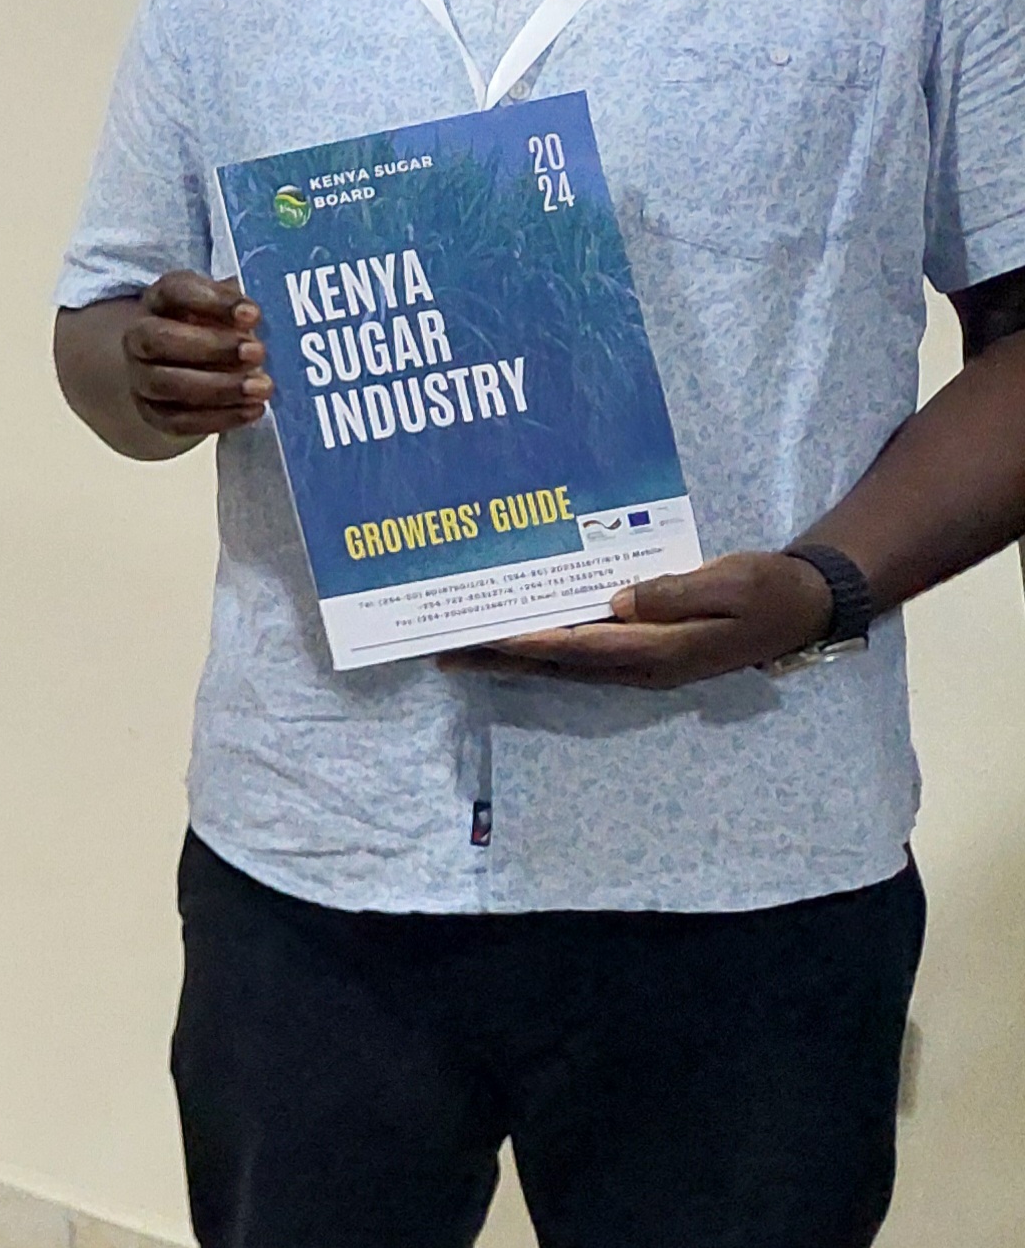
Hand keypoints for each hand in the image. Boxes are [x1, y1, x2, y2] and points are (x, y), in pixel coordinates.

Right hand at [116, 270, 271, 441]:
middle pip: (158, 340)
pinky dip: (217, 418)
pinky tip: (252, 410)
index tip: (252, 314)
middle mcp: (140, 335)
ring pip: (164, 384)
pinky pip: (177, 421)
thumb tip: (269, 320)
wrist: (186, 364)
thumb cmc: (216, 327)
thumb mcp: (228, 307)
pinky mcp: (152, 412)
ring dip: (217, 388)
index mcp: (161, 299)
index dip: (212, 302)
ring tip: (262, 388)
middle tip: (257, 353)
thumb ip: (243, 310)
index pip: (175, 292)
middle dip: (210, 347)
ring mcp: (140, 376)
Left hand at [445, 550, 837, 688]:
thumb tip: (620, 599)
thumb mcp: (731, 581)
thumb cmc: (769, 589)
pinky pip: (582, 655)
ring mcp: (642, 664)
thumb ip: (675, 592)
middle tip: (444, 652)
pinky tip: (516, 638)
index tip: (487, 635)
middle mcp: (643, 665)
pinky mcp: (643, 654)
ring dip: (513, 659)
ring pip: (563, 665)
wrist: (802, 605)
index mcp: (662, 650)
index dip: (532, 641)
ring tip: (460, 649)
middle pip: (558, 665)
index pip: (582, 646)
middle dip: (501, 659)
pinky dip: (544, 649)